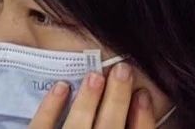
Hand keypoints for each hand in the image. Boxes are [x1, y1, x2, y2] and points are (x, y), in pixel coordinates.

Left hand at [29, 64, 156, 128]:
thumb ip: (128, 128)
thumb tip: (139, 106)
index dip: (144, 119)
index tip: (144, 94)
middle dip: (117, 100)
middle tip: (123, 70)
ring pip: (77, 128)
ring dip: (88, 101)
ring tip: (96, 75)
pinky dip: (50, 108)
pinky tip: (61, 86)